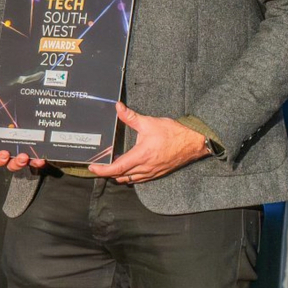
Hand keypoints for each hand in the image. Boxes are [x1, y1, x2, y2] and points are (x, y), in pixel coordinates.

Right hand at [0, 103, 48, 171]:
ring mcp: (24, 149)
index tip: (3, 153)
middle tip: (20, 157)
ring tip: (27, 157)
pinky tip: (40, 158)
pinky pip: (37, 158)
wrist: (16, 98)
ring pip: (23, 164)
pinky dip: (38, 161)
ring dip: (25, 163)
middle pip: (10, 164)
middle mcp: (11, 149)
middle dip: (14, 163)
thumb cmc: (1, 107)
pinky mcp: (36, 148)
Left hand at [88, 103, 210, 184]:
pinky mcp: (158, 173)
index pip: (117, 168)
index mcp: (141, 156)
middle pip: (121, 176)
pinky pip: (140, 179)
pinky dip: (130, 176)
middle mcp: (146, 167)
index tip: (93, 167)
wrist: (194, 142)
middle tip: (97, 166)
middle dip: (107, 173)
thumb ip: (130, 116)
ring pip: (130, 179)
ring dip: (118, 176)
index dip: (103, 170)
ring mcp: (153, 172)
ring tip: (109, 168)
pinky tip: (127, 170)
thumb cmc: (173, 132)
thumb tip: (117, 107)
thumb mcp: (149, 122)